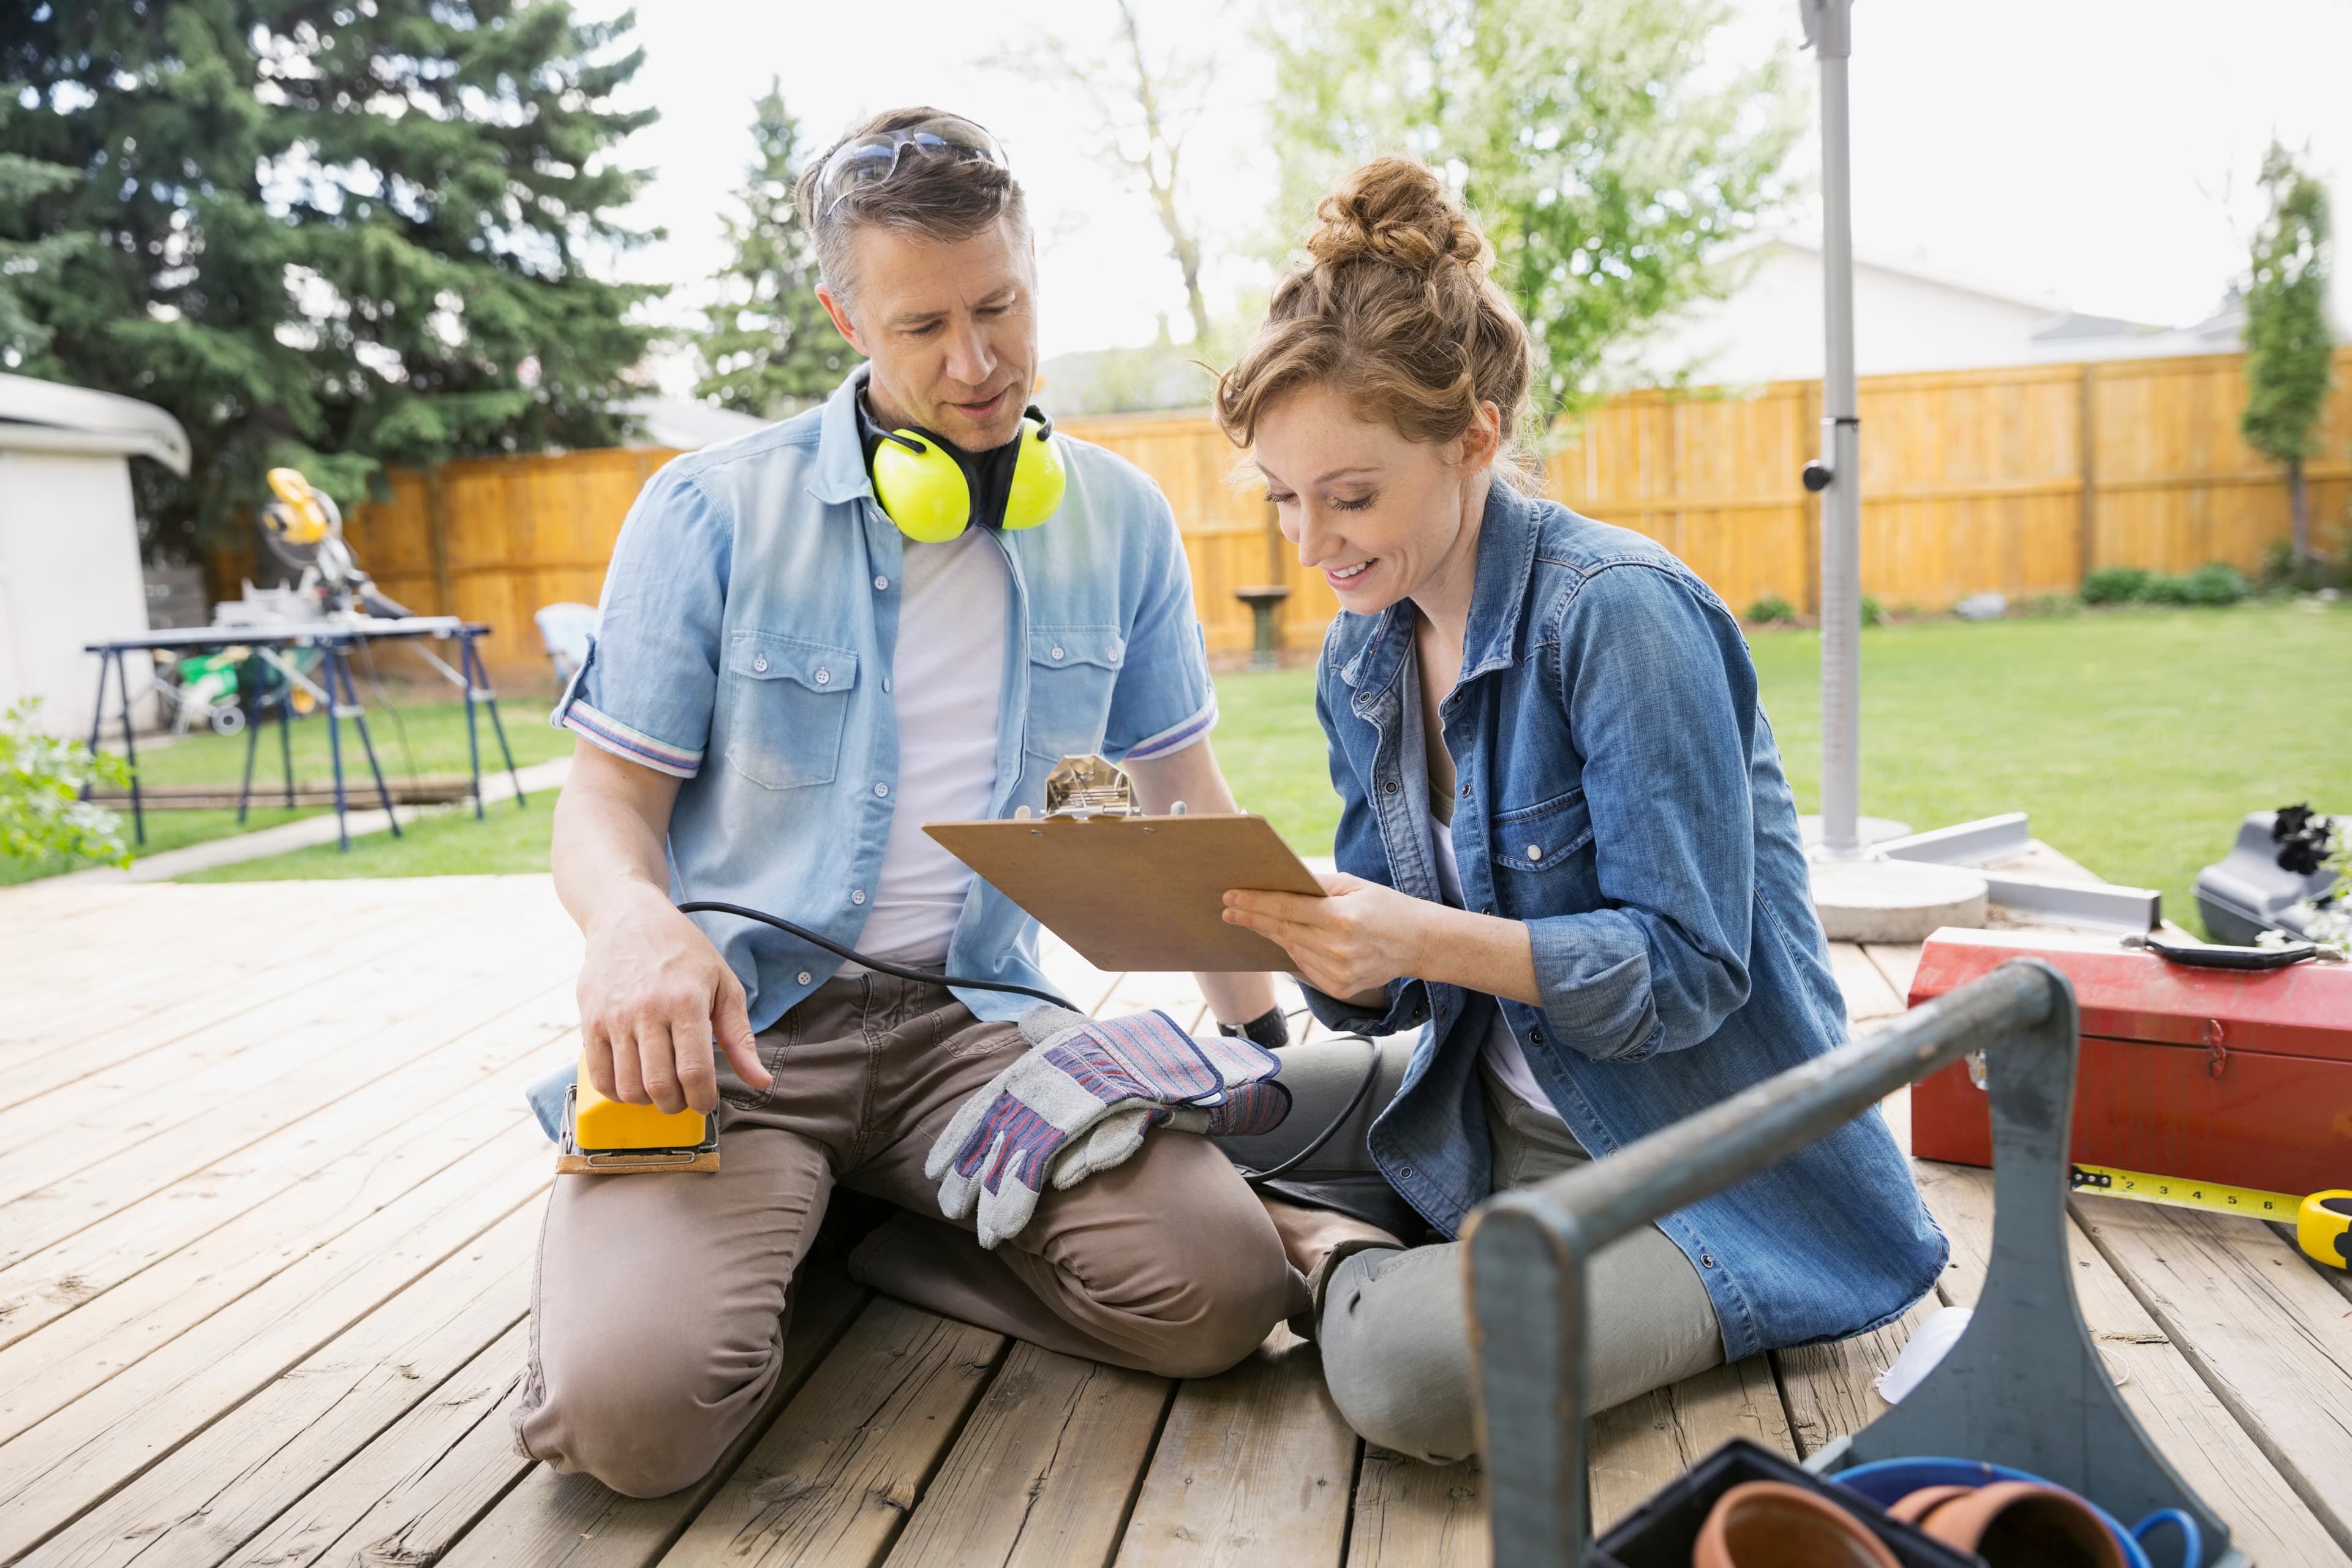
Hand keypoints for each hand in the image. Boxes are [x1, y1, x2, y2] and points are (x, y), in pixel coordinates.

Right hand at [577, 885, 770, 1114]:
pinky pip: (599, 1076)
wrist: (627, 917)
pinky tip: (634, 1082)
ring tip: (660, 1088)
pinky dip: (617, 1092)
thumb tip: (759, 1081)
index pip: (694, 1071)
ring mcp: (614, 1018)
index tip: (707, 1101)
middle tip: (685, 1096)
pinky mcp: (589, 1021)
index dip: (703, 1099)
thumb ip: (740, 1037)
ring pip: (629, 1087)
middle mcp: (647, 1011)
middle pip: (660, 1086)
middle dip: (678, 1104)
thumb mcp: (723, 984)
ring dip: (648, 1101)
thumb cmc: (682, 950)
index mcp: (686, 1002)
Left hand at [1222, 872, 1437, 1005]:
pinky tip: (1283, 938)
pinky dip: (1292, 951)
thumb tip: (1279, 883)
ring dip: (1270, 935)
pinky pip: (1304, 967)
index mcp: (1342, 918)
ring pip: (1290, 950)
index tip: (1231, 897)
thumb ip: (1316, 885)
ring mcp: (1338, 973)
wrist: (1419, 943)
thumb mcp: (1355, 886)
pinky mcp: (1339, 989)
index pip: (1287, 909)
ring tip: (1251, 920)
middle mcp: (1338, 949)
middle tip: (1228, 909)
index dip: (1256, 903)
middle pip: (1283, 931)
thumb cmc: (1386, 907)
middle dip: (1252, 919)